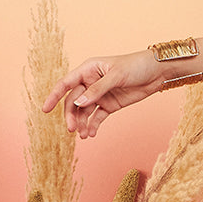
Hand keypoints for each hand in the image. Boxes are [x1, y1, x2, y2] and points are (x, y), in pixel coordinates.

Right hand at [42, 51, 162, 137]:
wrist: (157, 72)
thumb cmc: (136, 66)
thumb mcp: (116, 76)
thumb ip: (97, 89)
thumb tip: (79, 103)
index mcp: (88, 69)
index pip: (66, 83)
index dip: (54, 96)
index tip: (45, 109)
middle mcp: (90, 82)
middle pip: (74, 102)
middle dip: (71, 116)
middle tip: (72, 129)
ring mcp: (99, 95)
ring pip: (84, 112)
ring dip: (82, 124)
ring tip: (84, 135)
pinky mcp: (110, 105)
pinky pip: (97, 117)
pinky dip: (93, 126)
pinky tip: (91, 134)